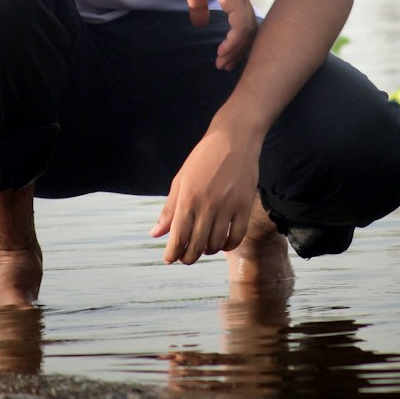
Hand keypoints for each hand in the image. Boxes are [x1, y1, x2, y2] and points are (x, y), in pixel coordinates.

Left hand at [149, 121, 260, 263]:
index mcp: (188, 198)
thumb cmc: (204, 158)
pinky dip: (229, 246)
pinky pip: (237, 237)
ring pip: (216, 244)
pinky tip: (223, 243)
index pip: (178, 237)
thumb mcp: (181, 180)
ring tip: (204, 247)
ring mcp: (228, 207)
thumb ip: (169, 209)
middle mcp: (207, 205)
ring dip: (208, 251)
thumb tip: (155, 234)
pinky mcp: (244, 206)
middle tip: (185, 258)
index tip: (169, 259)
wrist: (234, 139)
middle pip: (196, 245)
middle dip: (188, 257)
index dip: (172, 253)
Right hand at [175, 0, 256, 70]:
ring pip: (247, 31)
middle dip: (239, 50)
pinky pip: (240, 27)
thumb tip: (200, 24)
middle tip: (226, 66)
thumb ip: (198, 5)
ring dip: (236, 50)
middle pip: (250, 29)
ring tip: (222, 64)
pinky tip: (223, 52)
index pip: (243, 20)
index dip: (236, 39)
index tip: (225, 54)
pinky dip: (234, 43)